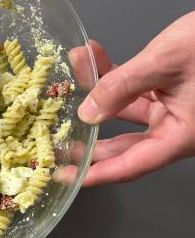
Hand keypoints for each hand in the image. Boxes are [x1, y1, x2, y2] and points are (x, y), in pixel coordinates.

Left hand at [62, 11, 194, 186]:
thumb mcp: (163, 63)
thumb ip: (122, 87)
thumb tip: (88, 113)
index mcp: (182, 135)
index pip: (131, 165)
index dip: (96, 174)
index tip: (67, 179)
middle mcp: (177, 129)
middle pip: (124, 146)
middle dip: (89, 143)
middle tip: (55, 144)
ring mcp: (174, 111)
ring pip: (125, 114)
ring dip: (97, 94)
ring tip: (70, 81)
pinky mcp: (171, 92)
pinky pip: (135, 91)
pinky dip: (114, 77)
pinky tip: (94, 58)